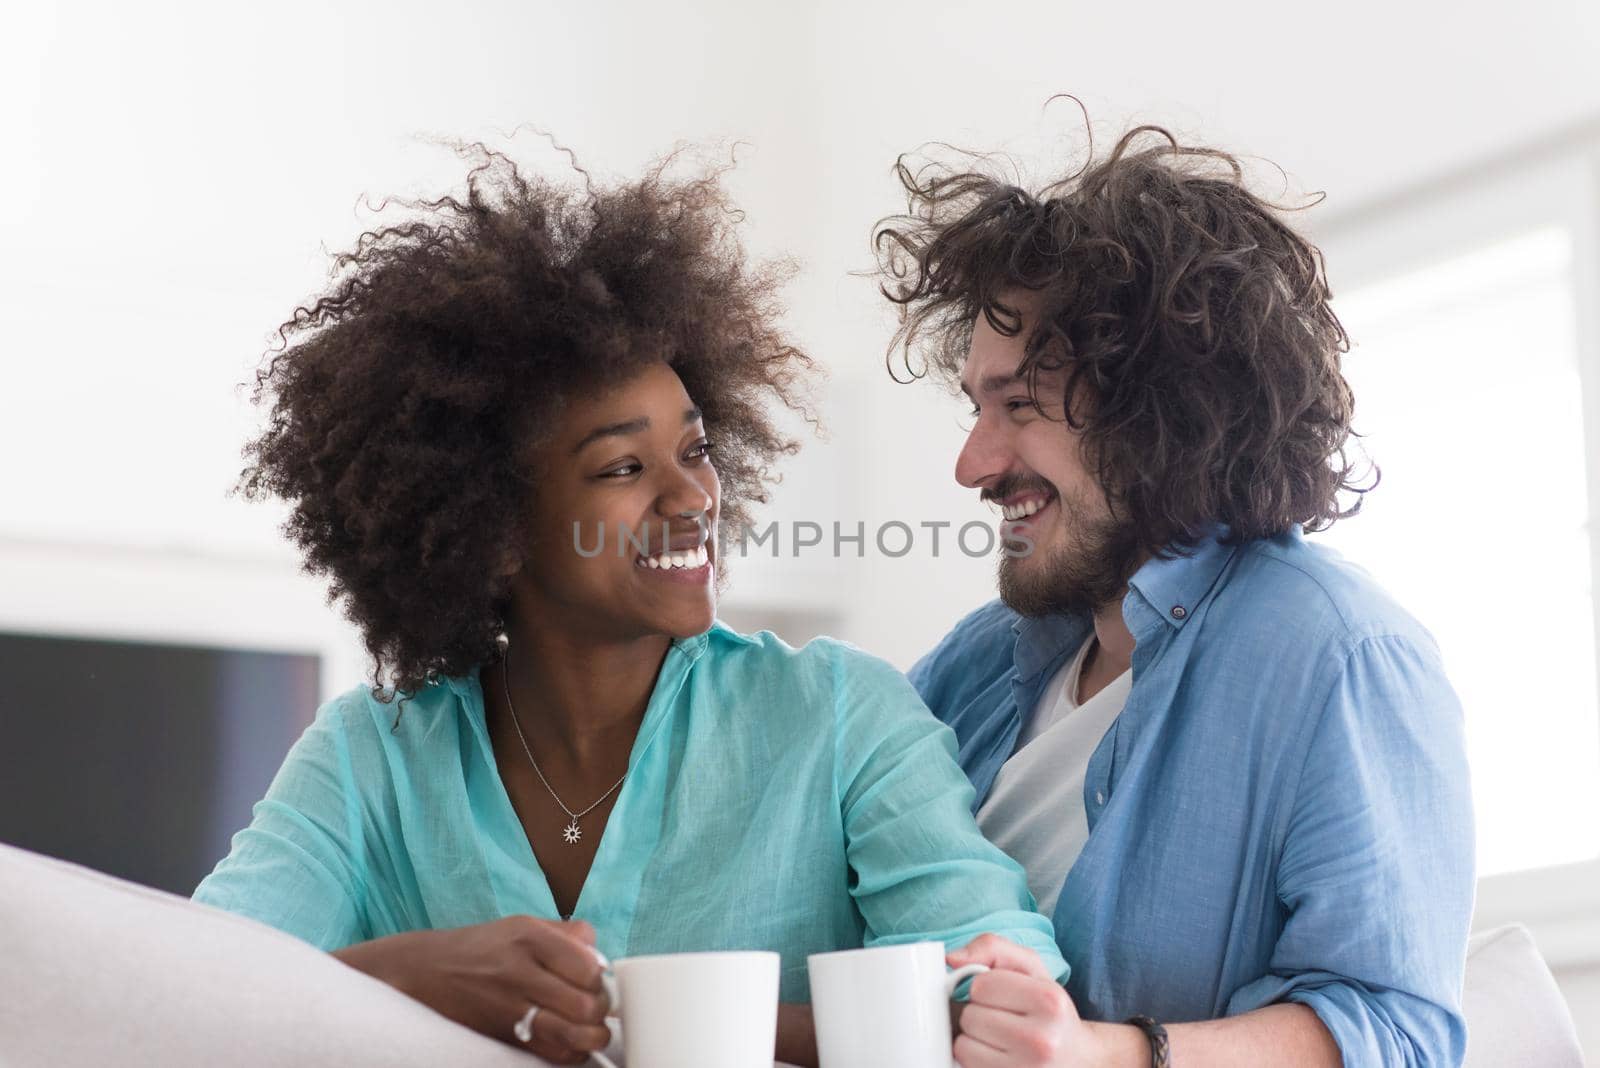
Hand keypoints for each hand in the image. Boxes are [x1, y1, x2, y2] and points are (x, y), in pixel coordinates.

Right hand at [332, 916, 611, 1064]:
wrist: (426, 971)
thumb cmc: (484, 947)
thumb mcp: (523, 924)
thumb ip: (567, 935)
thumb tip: (600, 954)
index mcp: (530, 937)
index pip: (588, 965)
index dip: (601, 978)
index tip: (598, 981)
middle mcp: (519, 971)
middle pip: (584, 1004)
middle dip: (600, 1010)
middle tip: (597, 1008)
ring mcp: (509, 1007)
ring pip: (571, 1034)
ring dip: (591, 1036)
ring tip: (591, 1029)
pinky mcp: (503, 1035)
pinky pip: (551, 1053)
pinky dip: (571, 1052)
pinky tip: (570, 1042)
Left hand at [948, 934, 1133, 1067]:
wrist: (1077, 1058)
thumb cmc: (1048, 1008)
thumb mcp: (1030, 968)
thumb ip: (992, 948)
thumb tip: (952, 958)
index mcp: (1049, 1001)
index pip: (981, 985)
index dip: (984, 987)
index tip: (1002, 995)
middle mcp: (1041, 1040)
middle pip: (970, 1016)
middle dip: (979, 1013)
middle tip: (1003, 1018)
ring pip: (963, 1045)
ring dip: (974, 1038)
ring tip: (1000, 1038)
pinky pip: (966, 1065)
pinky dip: (974, 1059)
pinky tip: (996, 1055)